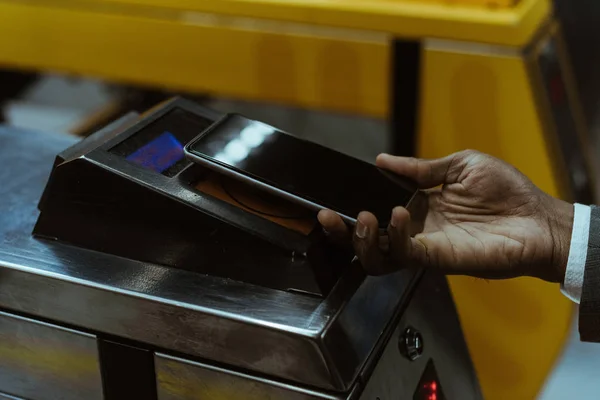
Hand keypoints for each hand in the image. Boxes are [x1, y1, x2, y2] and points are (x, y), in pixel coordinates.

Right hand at [318, 150, 573, 282]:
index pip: (375, 213)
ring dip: (361, 239)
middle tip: (326, 216)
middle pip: (366, 241)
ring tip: (361, 217)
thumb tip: (383, 161)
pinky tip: (400, 214)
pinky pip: (405, 254)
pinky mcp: (438, 259)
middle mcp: (415, 230)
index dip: (350, 209)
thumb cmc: (506, 191)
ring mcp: (424, 247)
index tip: (333, 198)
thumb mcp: (459, 165)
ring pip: (377, 256)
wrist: (537, 218)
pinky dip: (396, 235)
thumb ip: (419, 168)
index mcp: (418, 208)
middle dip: (341, 232)